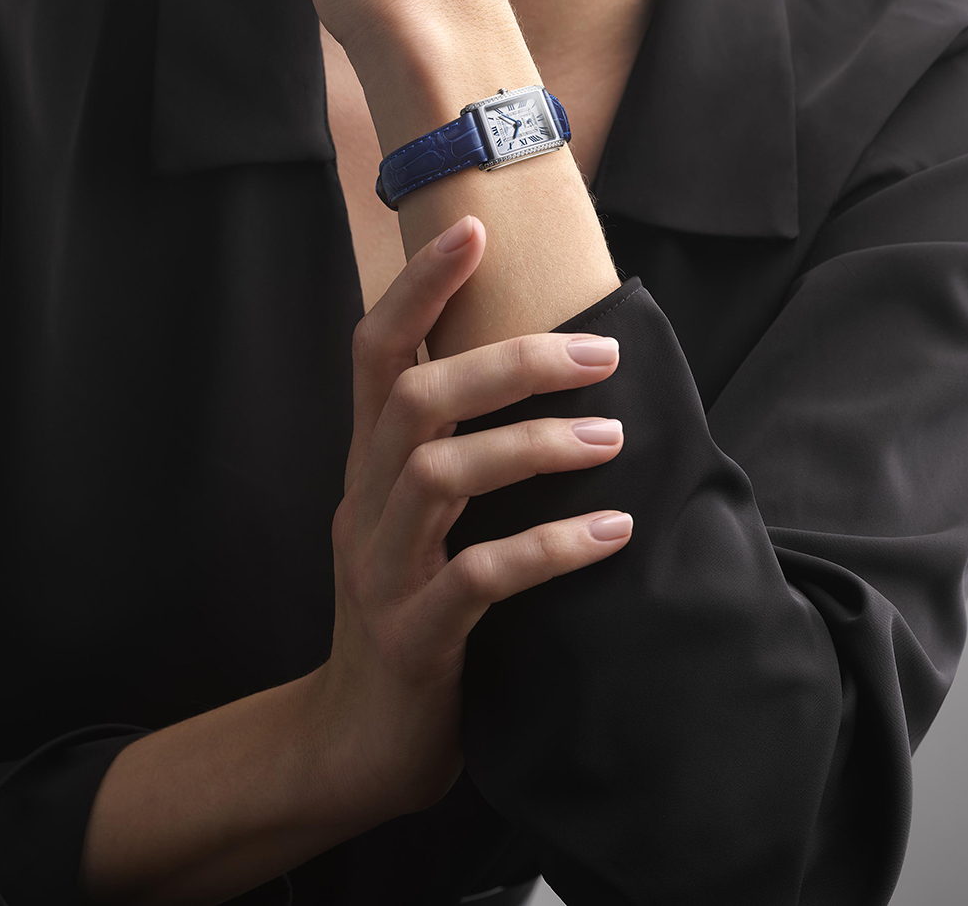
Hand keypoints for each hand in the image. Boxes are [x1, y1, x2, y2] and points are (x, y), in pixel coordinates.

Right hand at [307, 213, 632, 819]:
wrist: (354, 741)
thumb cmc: (407, 608)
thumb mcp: (413, 519)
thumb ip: (451, 453)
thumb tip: (545, 375)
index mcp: (367, 462)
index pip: (375, 349)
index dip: (417, 284)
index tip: (472, 227)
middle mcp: (363, 500)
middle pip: (417, 398)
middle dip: (509, 362)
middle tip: (602, 353)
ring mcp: (381, 568)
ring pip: (442, 475)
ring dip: (536, 447)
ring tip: (613, 441)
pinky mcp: (413, 636)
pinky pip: (478, 578)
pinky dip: (549, 548)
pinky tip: (613, 536)